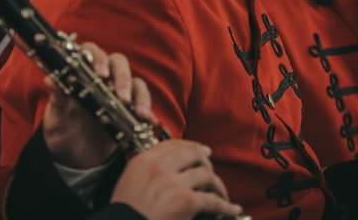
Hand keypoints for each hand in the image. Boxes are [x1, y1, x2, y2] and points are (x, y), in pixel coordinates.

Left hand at [43, 42, 152, 167]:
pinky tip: (149, 120)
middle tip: (121, 97)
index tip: (100, 74)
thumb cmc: (62, 132)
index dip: (97, 58)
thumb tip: (49, 80)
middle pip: (118, 62)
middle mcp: (102, 77)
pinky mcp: (130, 107)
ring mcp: (118, 91)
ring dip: (138, 95)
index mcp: (81, 73)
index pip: (91, 52)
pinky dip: (147, 109)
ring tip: (138, 113)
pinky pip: (143, 101)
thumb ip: (57, 100)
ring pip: (134, 80)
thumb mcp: (56, 119)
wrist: (75, 158)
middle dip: (122, 77)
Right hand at [110, 140, 242, 219]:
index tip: (200, 150)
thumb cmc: (124, 212)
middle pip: (193, 155)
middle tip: (211, 167)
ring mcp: (174, 183)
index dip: (191, 147)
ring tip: (221, 193)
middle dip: (206, 161)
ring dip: (217, 185)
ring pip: (206, 176)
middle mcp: (160, 167)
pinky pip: (212, 201)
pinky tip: (232, 209)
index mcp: (144, 160)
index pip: (173, 145)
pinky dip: (225, 206)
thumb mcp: (128, 182)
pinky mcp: (186, 201)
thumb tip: (166, 168)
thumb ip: (146, 170)